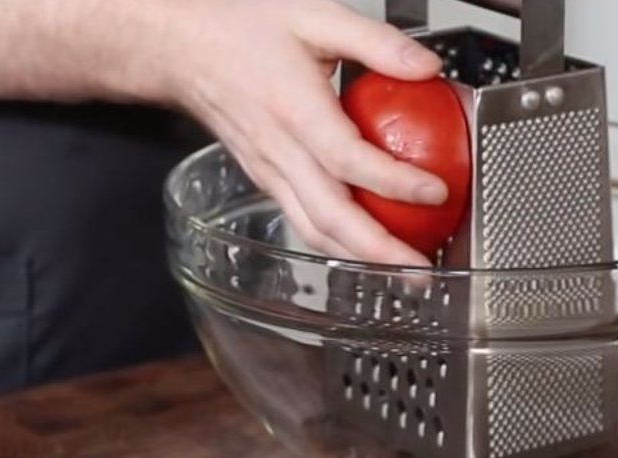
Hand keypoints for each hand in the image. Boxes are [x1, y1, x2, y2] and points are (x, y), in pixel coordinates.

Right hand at [156, 0, 448, 266]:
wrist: (182, 46)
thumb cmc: (241, 26)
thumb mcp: (314, 14)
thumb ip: (375, 40)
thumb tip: (427, 66)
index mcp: (293, 108)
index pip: (348, 160)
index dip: (394, 181)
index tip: (435, 192)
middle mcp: (278, 150)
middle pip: (330, 216)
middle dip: (379, 251)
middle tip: (421, 269)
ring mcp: (268, 171)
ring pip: (314, 229)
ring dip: (359, 258)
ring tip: (401, 272)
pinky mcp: (264, 180)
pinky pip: (302, 219)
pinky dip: (337, 241)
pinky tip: (366, 246)